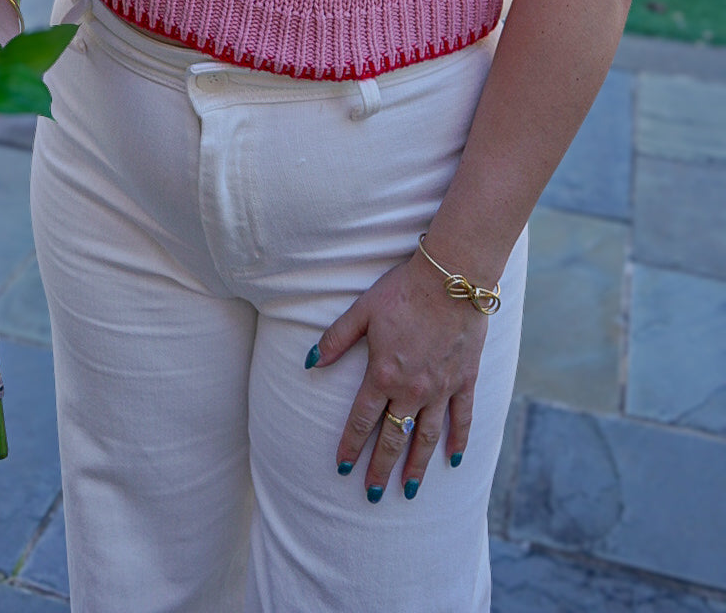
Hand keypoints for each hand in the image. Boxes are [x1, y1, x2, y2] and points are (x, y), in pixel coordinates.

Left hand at [307, 248, 487, 499]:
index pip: (362, 420)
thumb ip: (336, 338)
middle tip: (372, 495)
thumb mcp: (363, 310)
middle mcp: (412, 389)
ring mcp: (441, 387)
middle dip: (381, 467)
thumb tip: (309, 362)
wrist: (452, 278)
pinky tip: (453, 459)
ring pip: (427, 436)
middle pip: (394, 436)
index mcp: (383, 374)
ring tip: (409, 490)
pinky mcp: (465, 380)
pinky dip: (458, 439)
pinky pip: (462, 417)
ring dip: (417, 465)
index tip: (343, 469)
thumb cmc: (403, 290)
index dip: (351, 446)